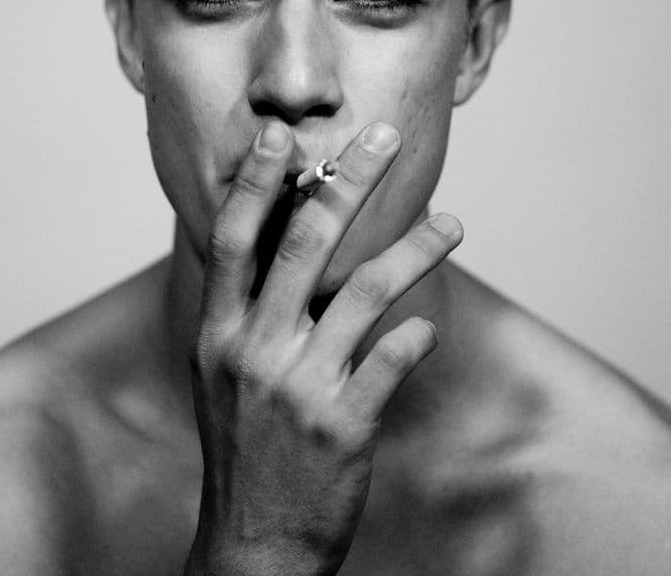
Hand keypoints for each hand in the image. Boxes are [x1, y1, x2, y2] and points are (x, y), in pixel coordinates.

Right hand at [185, 120, 462, 575]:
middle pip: (304, 243)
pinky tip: (428, 329)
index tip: (279, 135)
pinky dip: (416, 335)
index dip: (254, 183)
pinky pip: (392, 359)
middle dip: (347, 180)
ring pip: (363, 290)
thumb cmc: (243, 443)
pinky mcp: (343, 424)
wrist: (253, 542)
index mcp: (219, 332)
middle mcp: (254, 349)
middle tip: (385, 136)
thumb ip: (246, 309)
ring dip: (414, 249)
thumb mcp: (222, 372)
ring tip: (451, 225)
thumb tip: (282, 240)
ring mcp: (298, 386)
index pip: (234, 240)